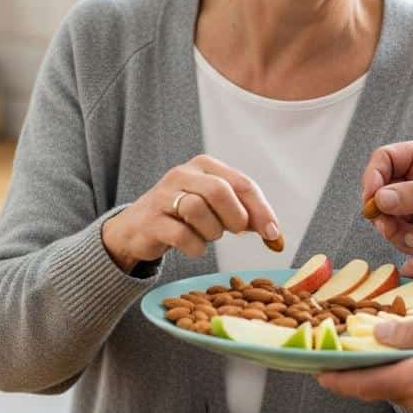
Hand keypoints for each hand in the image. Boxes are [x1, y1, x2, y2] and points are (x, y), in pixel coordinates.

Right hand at [102, 155, 279, 272]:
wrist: (137, 228)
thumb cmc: (184, 216)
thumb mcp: (215, 209)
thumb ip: (244, 216)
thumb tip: (274, 233)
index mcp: (204, 166)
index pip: (241, 183)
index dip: (261, 209)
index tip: (273, 233)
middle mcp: (183, 174)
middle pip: (219, 190)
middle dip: (235, 217)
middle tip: (236, 232)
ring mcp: (163, 196)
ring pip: (198, 210)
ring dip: (212, 232)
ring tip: (208, 235)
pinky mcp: (152, 220)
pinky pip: (181, 234)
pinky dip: (195, 246)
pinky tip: (195, 246)